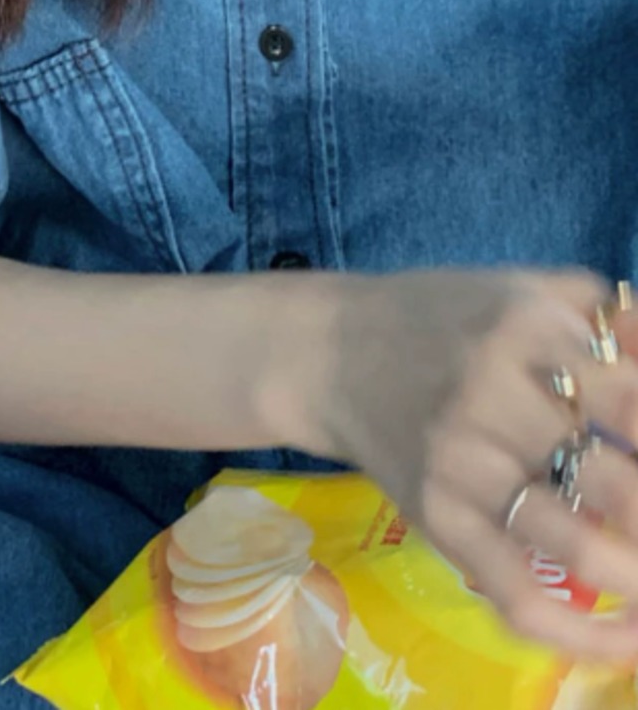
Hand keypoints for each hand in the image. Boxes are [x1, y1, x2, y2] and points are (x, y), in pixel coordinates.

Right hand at [308, 269, 637, 660]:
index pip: (634, 401)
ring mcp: (459, 464)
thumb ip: (610, 319)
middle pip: (617, 480)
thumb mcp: (521, 288)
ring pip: (574, 544)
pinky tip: (626, 644)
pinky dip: (578, 635)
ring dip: (636, 576)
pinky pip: (511, 589)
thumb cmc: (437, 318)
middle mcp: (490, 397)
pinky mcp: (435, 516)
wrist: (326, 353)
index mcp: (523, 329)